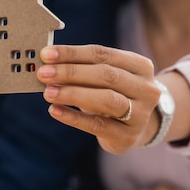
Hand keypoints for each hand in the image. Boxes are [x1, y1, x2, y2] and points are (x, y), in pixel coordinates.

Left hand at [37, 45, 159, 153]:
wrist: (137, 127)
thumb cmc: (114, 94)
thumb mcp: (106, 78)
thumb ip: (83, 68)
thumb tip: (48, 63)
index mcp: (140, 66)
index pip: (102, 54)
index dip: (73, 53)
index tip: (47, 55)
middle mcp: (146, 88)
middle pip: (106, 75)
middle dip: (70, 73)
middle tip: (43, 74)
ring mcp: (140, 114)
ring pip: (106, 99)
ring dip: (73, 94)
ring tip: (47, 92)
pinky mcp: (127, 136)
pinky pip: (97, 125)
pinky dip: (73, 117)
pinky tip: (54, 110)